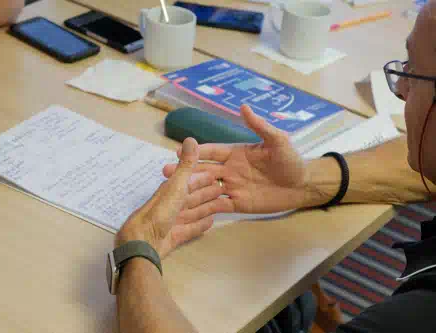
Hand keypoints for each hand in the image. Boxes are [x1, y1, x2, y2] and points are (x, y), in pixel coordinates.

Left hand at [116, 138, 221, 258]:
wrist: (144, 241)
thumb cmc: (160, 211)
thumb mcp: (177, 185)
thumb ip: (186, 165)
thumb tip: (190, 139)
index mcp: (172, 190)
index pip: (190, 181)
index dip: (203, 177)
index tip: (216, 174)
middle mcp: (172, 204)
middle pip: (193, 196)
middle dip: (206, 192)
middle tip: (221, 188)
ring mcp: (173, 221)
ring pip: (193, 212)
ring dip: (205, 207)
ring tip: (220, 204)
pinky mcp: (175, 236)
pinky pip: (191, 228)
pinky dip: (200, 225)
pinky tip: (210, 223)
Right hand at [163, 105, 308, 213]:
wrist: (303, 186)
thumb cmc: (291, 161)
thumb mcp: (278, 141)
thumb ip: (259, 126)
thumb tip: (243, 106)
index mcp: (236, 153)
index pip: (212, 152)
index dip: (196, 152)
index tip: (179, 151)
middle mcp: (230, 170)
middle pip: (203, 170)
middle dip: (185, 171)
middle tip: (165, 172)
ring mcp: (232, 187)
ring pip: (206, 188)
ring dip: (190, 189)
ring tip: (172, 192)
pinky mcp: (238, 204)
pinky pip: (217, 205)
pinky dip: (203, 207)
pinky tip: (188, 209)